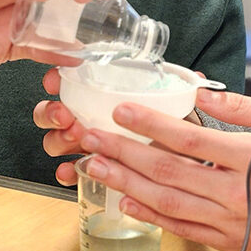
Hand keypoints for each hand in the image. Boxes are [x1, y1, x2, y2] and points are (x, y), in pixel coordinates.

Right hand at [37, 68, 203, 184]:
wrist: (182, 169)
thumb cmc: (170, 127)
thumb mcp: (175, 105)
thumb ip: (181, 91)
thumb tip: (198, 81)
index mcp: (101, 94)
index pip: (71, 80)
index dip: (58, 77)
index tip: (58, 78)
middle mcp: (87, 116)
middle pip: (53, 112)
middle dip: (52, 112)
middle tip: (66, 115)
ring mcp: (84, 144)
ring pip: (57, 141)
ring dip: (60, 139)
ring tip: (74, 138)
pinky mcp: (89, 170)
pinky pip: (70, 172)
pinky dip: (67, 172)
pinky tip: (71, 172)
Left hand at [75, 89, 250, 250]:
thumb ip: (244, 107)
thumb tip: (203, 94)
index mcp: (250, 157)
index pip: (189, 140)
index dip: (151, 125)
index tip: (122, 112)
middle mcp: (235, 192)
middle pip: (168, 171)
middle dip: (124, 152)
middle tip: (91, 137)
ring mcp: (229, 220)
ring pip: (167, 201)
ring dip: (126, 182)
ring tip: (96, 166)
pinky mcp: (226, 240)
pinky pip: (180, 228)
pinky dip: (150, 214)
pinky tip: (126, 198)